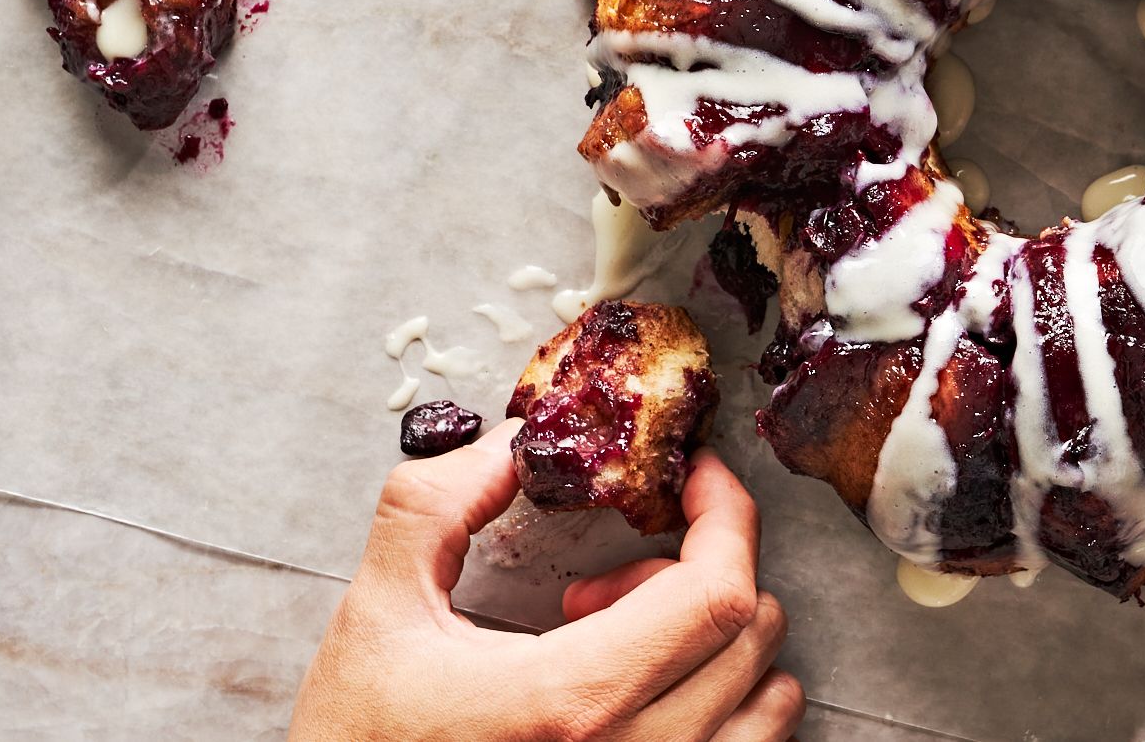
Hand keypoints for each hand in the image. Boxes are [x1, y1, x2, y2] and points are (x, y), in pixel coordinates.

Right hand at [289, 420, 804, 740]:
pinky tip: (641, 693)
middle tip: (614, 577)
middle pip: (752, 635)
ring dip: (722, 640)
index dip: (726, 516)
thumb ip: (438, 505)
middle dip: (704, 568)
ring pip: (768, 700)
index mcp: (570, 704)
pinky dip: (726, 702)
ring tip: (625, 641)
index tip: (697, 479)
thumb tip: (515, 441)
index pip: (714, 595)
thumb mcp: (377, 614)